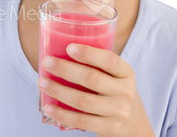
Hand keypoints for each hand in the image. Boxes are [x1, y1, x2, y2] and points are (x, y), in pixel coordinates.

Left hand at [37, 43, 154, 136]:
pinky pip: (81, 121)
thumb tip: (59, 49)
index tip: (69, 47)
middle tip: (46, 62)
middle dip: (65, 69)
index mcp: (126, 73)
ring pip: (83, 100)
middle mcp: (125, 92)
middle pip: (92, 78)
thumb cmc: (114, 92)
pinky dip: (62, 114)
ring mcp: (118, 112)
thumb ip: (96, 65)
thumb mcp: (115, 77)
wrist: (134, 126)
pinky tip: (48, 107)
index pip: (110, 61)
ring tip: (41, 83)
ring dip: (58, 91)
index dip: (89, 53)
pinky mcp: (109, 129)